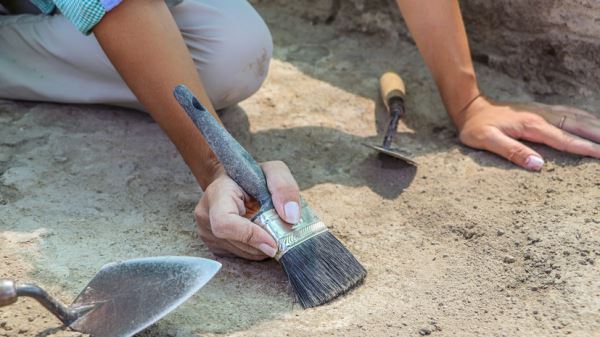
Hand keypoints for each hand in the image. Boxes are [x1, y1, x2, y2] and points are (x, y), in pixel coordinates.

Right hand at [194, 161, 300, 259]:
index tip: (273, 243)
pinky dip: (256, 250)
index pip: (225, 223)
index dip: (250, 236)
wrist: (232, 182)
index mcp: (216, 193)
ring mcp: (206, 233)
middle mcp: (206, 215)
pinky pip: (240, 256)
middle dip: (264, 243)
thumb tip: (291, 217)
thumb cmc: (250, 176)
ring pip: (241, 254)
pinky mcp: (214, 246)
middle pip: (237, 243)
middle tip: (280, 233)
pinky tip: (261, 235)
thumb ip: (283, 187)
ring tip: (270, 230)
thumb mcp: (272, 171)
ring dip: (262, 248)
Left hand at [457, 96, 599, 170]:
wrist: (471, 107)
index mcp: (531, 126)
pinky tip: (593, 121)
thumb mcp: (486, 141)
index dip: (585, 148)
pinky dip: (585, 117)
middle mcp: (542, 116)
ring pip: (577, 117)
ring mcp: (542, 111)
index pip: (564, 140)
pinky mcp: (540, 110)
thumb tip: (538, 165)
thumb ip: (511, 151)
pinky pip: (569, 112)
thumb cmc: (476, 127)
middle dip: (598, 135)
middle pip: (577, 126)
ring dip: (596, 125)